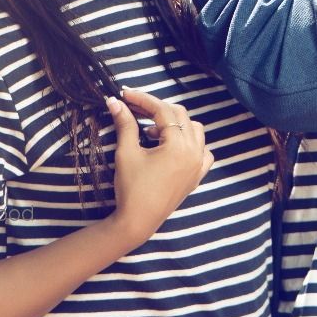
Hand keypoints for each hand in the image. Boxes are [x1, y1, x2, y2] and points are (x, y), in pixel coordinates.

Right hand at [106, 90, 213, 247]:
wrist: (138, 221)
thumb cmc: (131, 188)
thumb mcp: (126, 153)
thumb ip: (125, 124)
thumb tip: (114, 102)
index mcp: (179, 145)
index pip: (162, 111)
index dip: (143, 99)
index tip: (125, 94)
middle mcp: (194, 152)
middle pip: (179, 116)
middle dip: (156, 109)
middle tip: (134, 108)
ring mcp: (198, 165)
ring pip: (195, 130)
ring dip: (175, 123)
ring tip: (152, 132)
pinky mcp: (196, 176)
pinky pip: (203, 151)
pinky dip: (190, 142)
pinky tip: (172, 146)